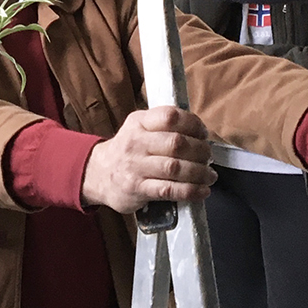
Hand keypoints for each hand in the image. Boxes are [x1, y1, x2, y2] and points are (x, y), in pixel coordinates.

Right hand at [80, 107, 215, 214]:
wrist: (98, 174)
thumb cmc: (128, 150)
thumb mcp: (138, 128)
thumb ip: (163, 125)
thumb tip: (199, 131)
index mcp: (139, 122)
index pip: (169, 116)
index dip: (193, 124)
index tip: (203, 134)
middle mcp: (136, 142)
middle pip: (176, 143)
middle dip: (200, 151)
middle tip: (209, 157)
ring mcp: (136, 167)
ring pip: (175, 168)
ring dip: (199, 172)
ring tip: (210, 175)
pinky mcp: (138, 190)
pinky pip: (169, 190)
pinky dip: (191, 191)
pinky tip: (202, 191)